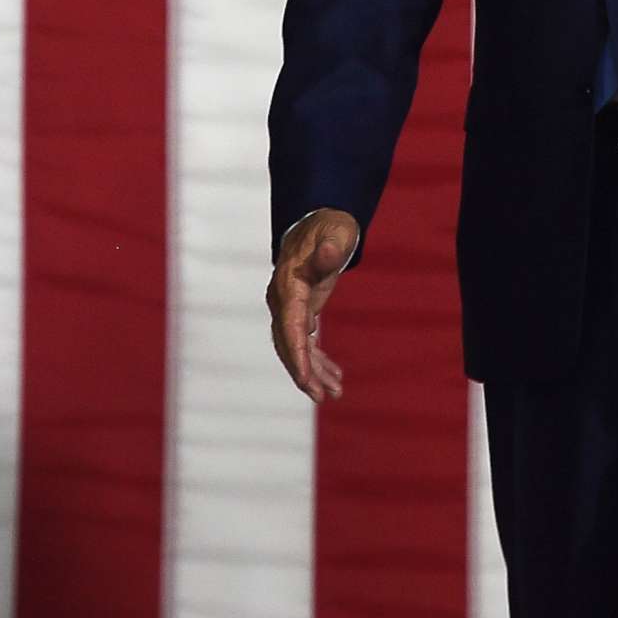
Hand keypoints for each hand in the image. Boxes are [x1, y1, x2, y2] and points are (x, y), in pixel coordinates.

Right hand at [266, 209, 360, 402]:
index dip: (297, 356)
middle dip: (304, 372)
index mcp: (289, 287)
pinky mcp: (301, 310)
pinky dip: (318, 359)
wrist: (320, 221)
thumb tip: (330, 250)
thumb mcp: (334, 235)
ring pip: (297, 347)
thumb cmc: (330, 228)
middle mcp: (283, 300)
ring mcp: (289, 306)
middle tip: (321, 397)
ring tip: (334, 393)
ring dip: (314, 371)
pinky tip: (335, 376)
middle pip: (288, 344)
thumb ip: (329, 249)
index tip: (305, 381)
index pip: (290, 328)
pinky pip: (305, 341)